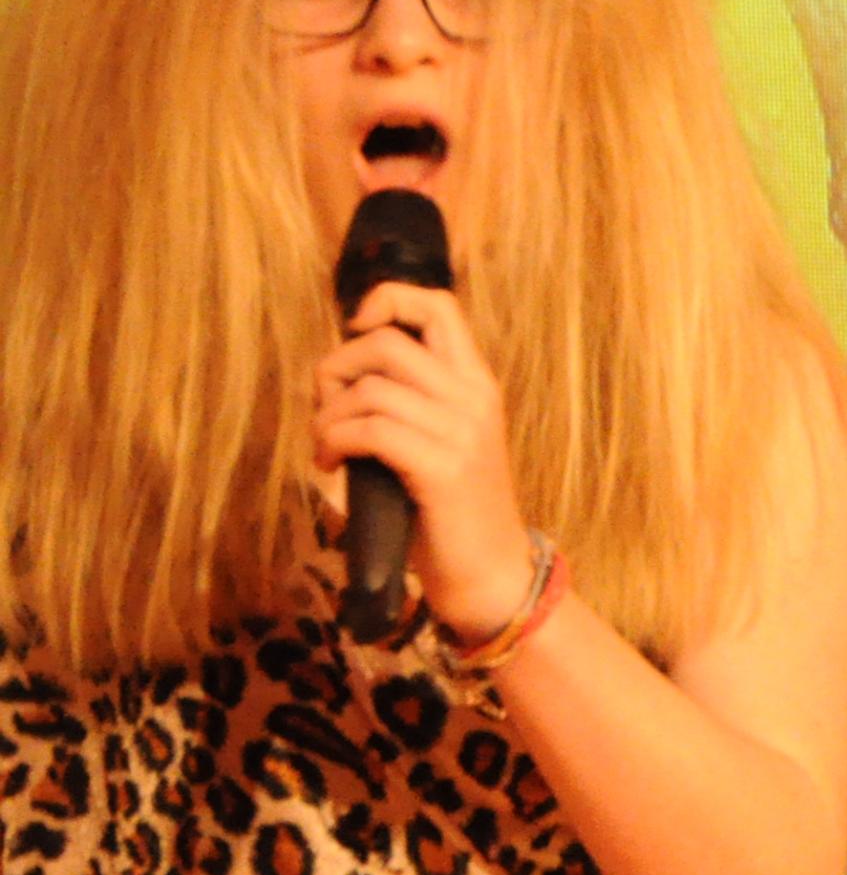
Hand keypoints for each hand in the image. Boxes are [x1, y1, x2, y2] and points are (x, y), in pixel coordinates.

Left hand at [308, 283, 535, 637]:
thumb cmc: (454, 509)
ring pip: (370, 389)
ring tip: (326, 445)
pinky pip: (368, 431)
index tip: (356, 331)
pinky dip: (333, 442)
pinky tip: (330, 464)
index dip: (387, 301)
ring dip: (327, 416)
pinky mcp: (441, 469)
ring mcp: (461, 433)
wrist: (492, 574)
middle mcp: (474, 399)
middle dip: (335, 369)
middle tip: (327, 408)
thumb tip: (341, 372)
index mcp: (477, 384)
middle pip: (386, 343)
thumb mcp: (442, 439)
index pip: (437, 306)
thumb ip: (410, 399)